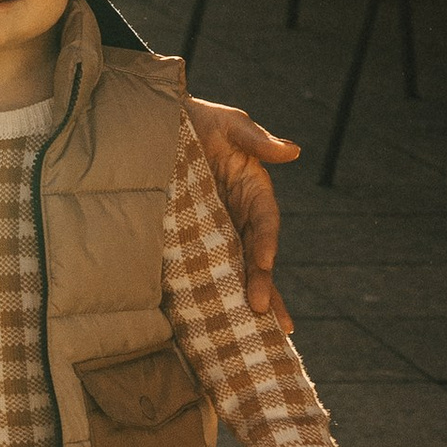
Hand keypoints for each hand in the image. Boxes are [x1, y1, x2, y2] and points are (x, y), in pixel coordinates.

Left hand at [187, 94, 298, 330]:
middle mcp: (238, 214)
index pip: (264, 220)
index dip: (266, 240)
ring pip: (234, 266)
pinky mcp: (189, 237)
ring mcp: (214, 229)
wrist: (154, 123)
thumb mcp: (226, 123)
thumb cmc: (197, 119)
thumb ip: (254, 138)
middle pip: (254, 252)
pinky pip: (202, 265)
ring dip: (243, 293)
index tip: (265, 260)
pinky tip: (216, 318)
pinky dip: (211, 290)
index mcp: (252, 190)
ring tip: (255, 327)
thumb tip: (292, 151)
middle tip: (261, 310)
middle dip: (260, 281)